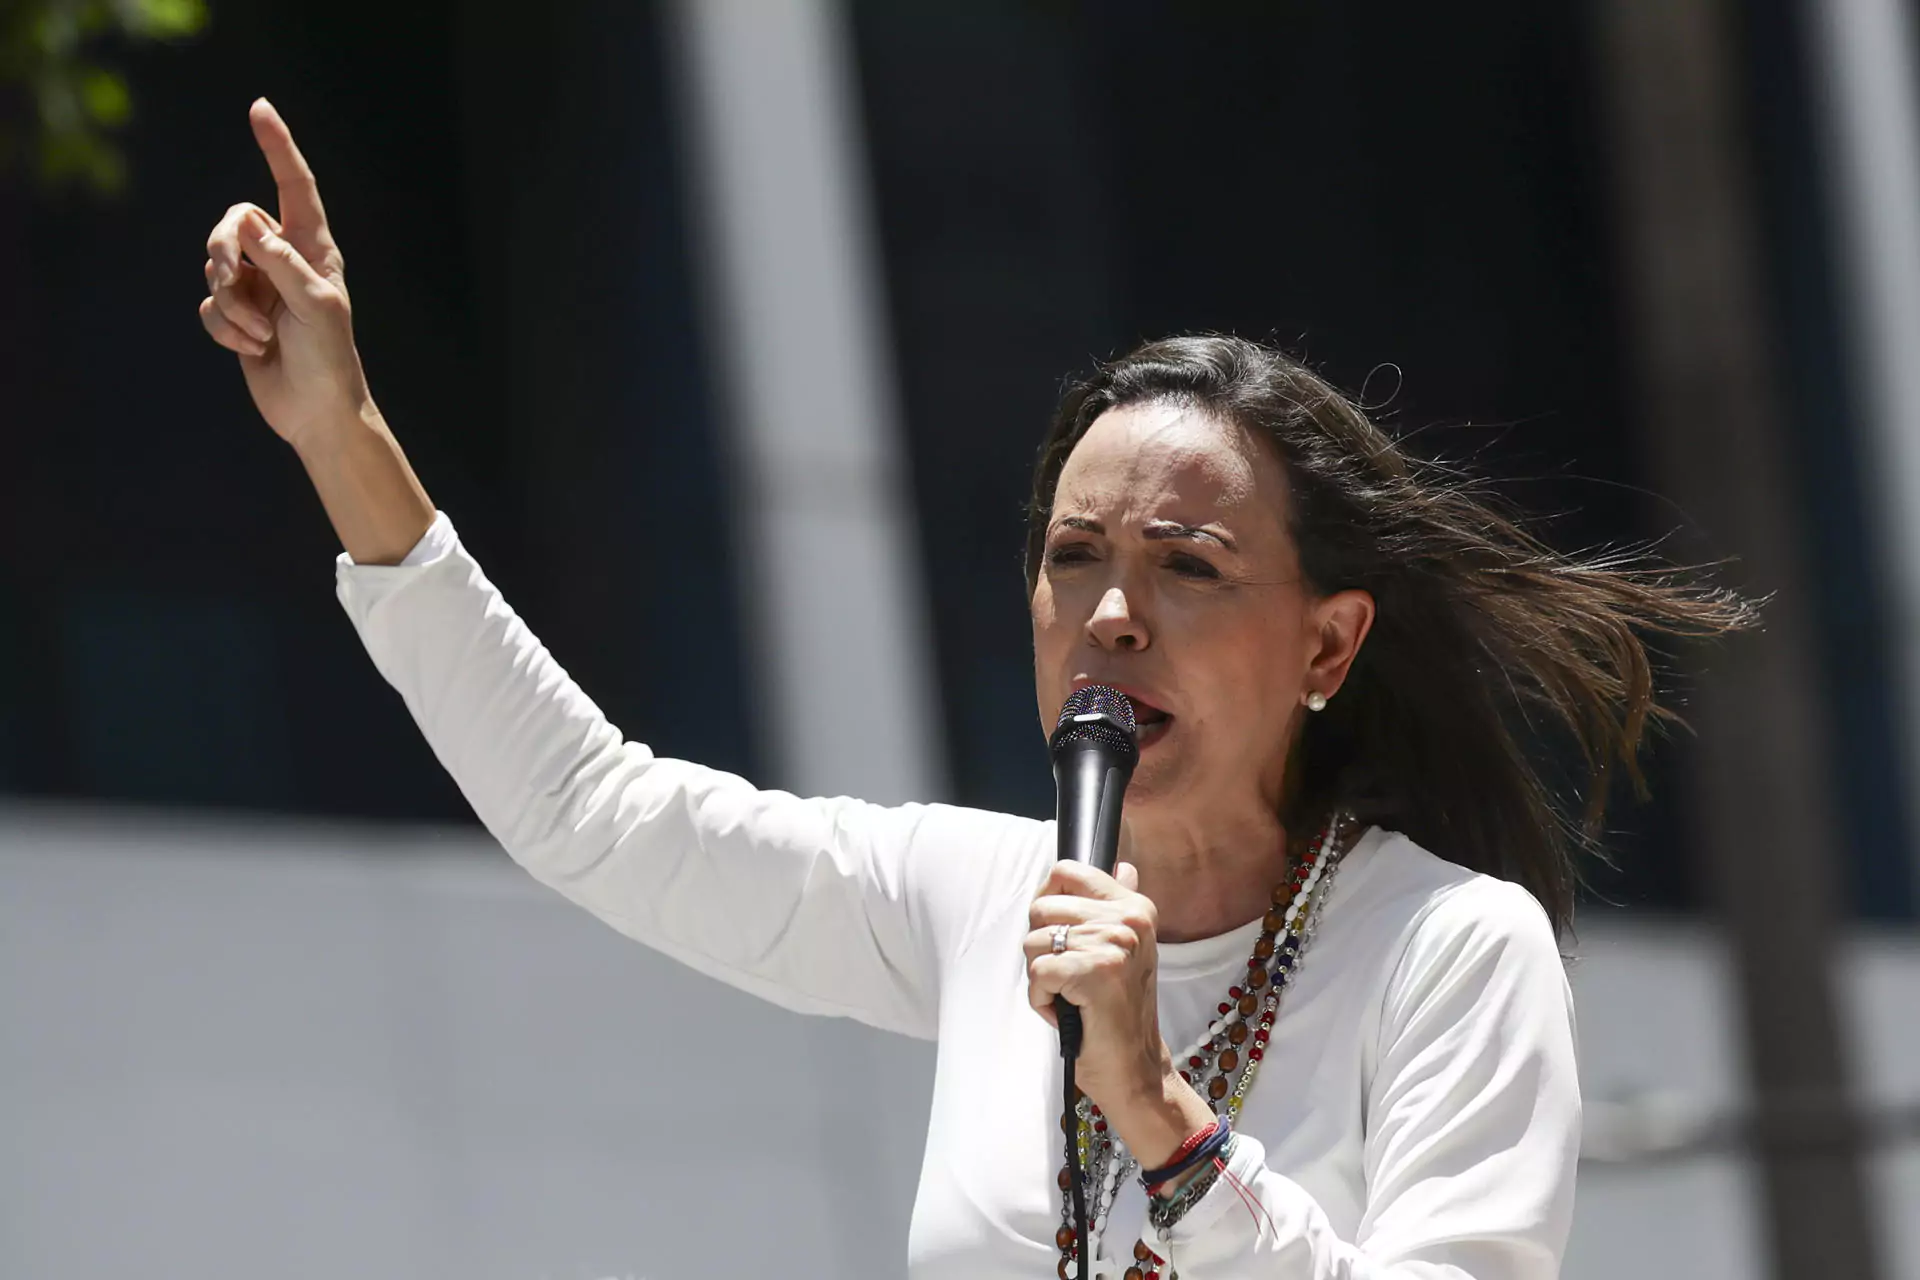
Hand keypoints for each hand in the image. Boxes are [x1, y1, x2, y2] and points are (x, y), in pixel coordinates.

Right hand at [199, 99, 371, 451]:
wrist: (317, 413)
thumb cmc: (330, 360)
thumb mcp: (315, 306)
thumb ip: (282, 262)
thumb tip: (248, 224)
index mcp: (313, 250)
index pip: (294, 187)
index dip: (277, 148)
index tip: (260, 109)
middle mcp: (283, 261)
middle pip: (232, 225)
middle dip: (222, 253)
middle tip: (235, 283)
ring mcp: (258, 287)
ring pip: (214, 268)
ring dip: (230, 304)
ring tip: (261, 334)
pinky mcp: (237, 316)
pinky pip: (208, 305)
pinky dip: (223, 327)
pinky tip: (251, 349)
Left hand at [1026, 861, 1212, 1165]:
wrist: (1134, 1068)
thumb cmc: (1117, 1012)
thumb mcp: (1123, 950)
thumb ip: (1116, 905)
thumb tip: (1124, 866)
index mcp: (1134, 907)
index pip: (1066, 871)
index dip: (1048, 904)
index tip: (1060, 935)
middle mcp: (1129, 919)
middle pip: (1041, 909)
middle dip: (1041, 948)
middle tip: (1071, 978)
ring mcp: (1114, 944)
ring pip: (1034, 942)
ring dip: (1041, 977)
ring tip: (1072, 997)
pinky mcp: (1097, 972)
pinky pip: (1038, 973)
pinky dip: (1040, 999)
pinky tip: (1066, 1012)